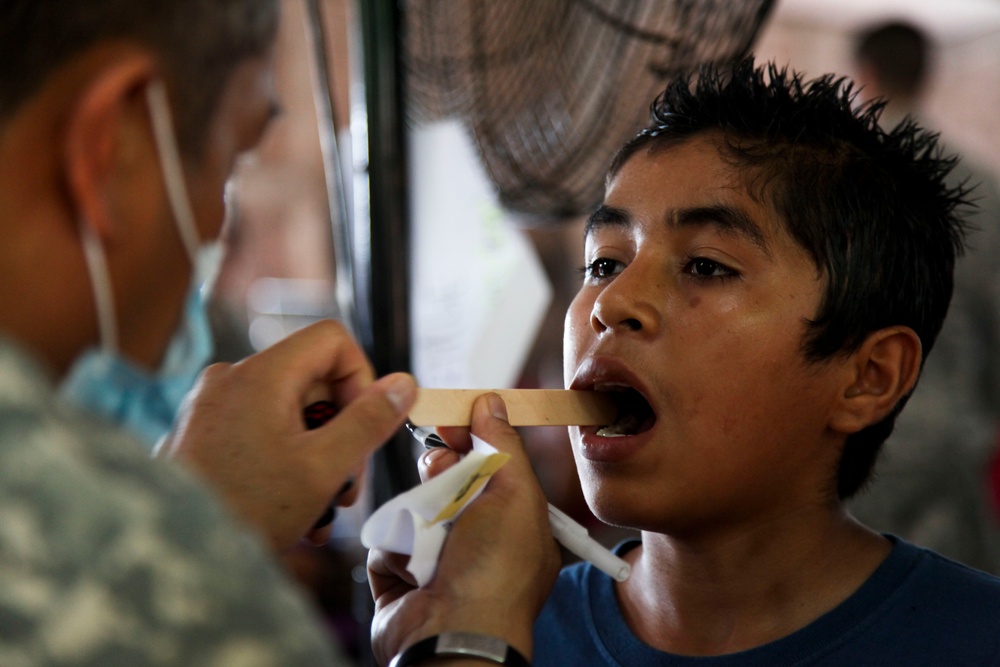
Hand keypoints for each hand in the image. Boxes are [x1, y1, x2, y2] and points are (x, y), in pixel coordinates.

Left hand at [156, 319, 415, 550]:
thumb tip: (404, 383)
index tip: (364, 427)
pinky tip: (293, 510)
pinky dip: (285, 460)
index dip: (361, 378)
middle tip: (347, 485)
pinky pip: (261, 431)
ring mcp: (212, 406)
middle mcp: (231, 378)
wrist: (171, 555)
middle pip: (313, 379)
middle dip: (341, 430)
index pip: (332, 340)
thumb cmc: (242, 510)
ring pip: (290, 411)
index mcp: (260, 374)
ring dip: (317, 454)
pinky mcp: (203, 433)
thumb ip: (369, 421)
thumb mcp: (323, 467)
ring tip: (322, 509)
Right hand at [368, 394, 560, 665]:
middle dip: (441, 475)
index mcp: (512, 521)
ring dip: (420, 518)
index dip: (468, 436)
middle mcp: (476, 538)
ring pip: (412, 505)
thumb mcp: (515, 496)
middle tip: (444, 480)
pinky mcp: (400, 574)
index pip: (488, 463)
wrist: (451, 634)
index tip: (450, 418)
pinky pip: (388, 538)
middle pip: (445, 477)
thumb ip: (503, 445)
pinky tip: (414, 571)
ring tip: (433, 544)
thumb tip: (491, 402)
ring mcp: (436, 557)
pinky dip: (398, 549)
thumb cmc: (495, 575)